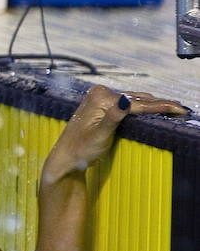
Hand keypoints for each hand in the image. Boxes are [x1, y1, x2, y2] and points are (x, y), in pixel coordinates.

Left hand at [45, 85, 188, 179]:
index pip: (137, 103)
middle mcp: (100, 93)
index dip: (161, 107)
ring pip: (135, 100)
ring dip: (154, 104)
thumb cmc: (81, 149)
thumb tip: (124, 99)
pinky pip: (128, 104)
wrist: (66, 157)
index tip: (180, 110)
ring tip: (174, 108)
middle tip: (183, 109)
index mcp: (101, 97)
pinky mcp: (102, 105)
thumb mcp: (99, 135)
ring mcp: (101, 98)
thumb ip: (113, 117)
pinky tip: (154, 109)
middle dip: (161, 104)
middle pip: (138, 99)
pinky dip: (143, 107)